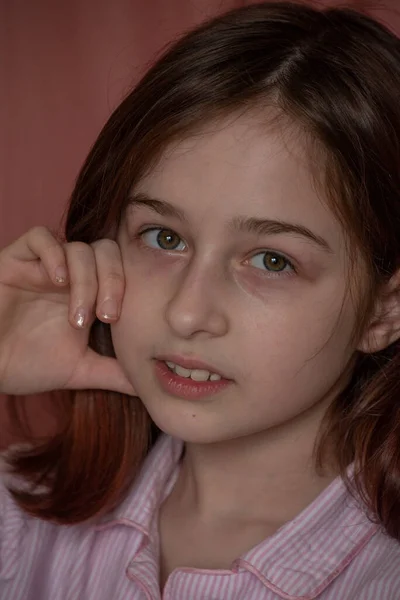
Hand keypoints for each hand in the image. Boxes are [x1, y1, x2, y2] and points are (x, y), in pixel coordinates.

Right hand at [0, 227, 134, 395]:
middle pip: (106, 252)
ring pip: (79, 247)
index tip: (117, 323)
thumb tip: (150, 385)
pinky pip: (40, 236)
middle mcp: (70, 276)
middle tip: (106, 316)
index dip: (127, 288)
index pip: (121, 269)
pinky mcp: (15, 260)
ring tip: (77, 317)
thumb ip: (115, 373)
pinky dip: (54, 254)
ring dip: (85, 280)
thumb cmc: (26, 365)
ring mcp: (44, 266)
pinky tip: (57, 281)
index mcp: (89, 294)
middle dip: (113, 281)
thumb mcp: (80, 370)